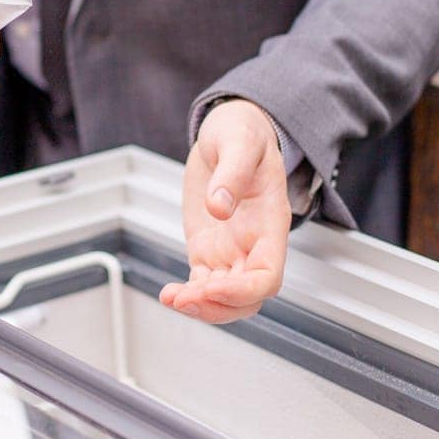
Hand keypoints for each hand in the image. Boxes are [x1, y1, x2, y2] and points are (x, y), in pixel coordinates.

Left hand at [160, 100, 290, 322]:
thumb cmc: (244, 134)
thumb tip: (218, 206)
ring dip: (200, 306)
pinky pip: (201, 285)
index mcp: (270, 223)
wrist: (230, 132)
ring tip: (172, 298)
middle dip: (218, 306)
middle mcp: (253, 244)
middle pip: (247, 297)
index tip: (214, 287)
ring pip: (224, 298)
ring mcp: (230, 251)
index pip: (268, 275)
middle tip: (185, 297)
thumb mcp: (240, 142)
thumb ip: (232, 173)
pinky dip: (186, 296)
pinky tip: (168, 294)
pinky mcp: (208, 250)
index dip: (244, 291)